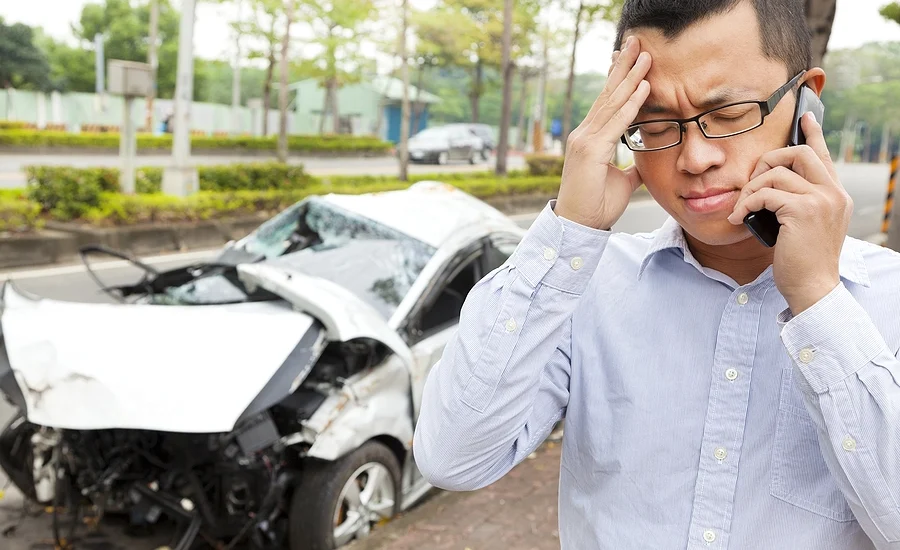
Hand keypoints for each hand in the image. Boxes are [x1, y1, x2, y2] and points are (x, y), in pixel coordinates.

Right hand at [555, 35, 650, 229]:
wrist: (579, 226)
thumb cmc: (596, 205)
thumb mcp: (622, 181)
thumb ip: (632, 166)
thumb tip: (645, 159)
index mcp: (590, 138)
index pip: (607, 103)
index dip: (620, 79)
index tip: (632, 59)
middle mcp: (584, 134)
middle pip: (608, 94)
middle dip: (624, 67)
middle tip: (636, 42)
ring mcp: (585, 140)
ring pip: (612, 102)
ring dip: (631, 77)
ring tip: (645, 55)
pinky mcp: (590, 150)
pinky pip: (616, 122)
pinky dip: (631, 104)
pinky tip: (643, 87)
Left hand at [727, 113, 852, 313]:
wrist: (812, 287)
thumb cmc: (803, 261)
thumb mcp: (806, 226)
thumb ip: (800, 202)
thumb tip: (773, 185)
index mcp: (836, 195)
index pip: (823, 156)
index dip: (813, 134)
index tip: (806, 117)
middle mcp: (833, 193)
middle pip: (798, 153)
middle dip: (767, 161)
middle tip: (751, 184)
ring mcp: (821, 200)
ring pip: (776, 173)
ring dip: (750, 189)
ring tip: (741, 208)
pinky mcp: (803, 210)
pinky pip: (765, 193)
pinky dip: (746, 203)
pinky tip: (738, 218)